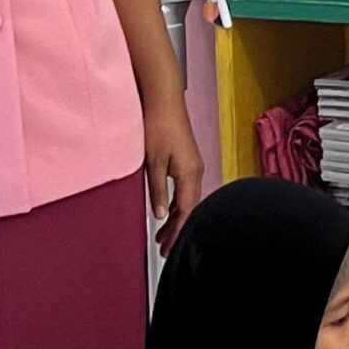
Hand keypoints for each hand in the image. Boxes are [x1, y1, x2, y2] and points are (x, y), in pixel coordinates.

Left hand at [145, 99, 203, 256]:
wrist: (164, 99)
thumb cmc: (158, 126)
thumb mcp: (152, 162)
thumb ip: (156, 190)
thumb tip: (159, 214)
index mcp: (189, 174)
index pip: (186, 211)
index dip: (178, 232)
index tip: (169, 249)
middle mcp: (196, 171)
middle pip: (190, 208)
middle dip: (178, 229)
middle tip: (165, 248)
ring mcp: (194, 165)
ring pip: (188, 199)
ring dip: (177, 217)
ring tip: (163, 233)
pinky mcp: (188, 160)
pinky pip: (186, 189)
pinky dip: (177, 203)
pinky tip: (167, 209)